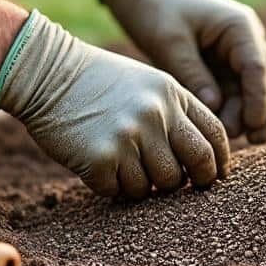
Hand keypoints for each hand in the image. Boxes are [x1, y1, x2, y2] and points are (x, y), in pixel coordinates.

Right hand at [0, 12, 229, 198]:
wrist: (46, 73)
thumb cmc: (98, 82)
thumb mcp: (147, 84)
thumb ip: (175, 114)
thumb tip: (203, 160)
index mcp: (172, 94)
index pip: (215, 134)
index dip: (219, 161)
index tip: (214, 175)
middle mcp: (156, 115)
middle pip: (197, 164)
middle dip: (196, 182)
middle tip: (181, 187)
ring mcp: (129, 137)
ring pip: (159, 185)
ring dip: (146, 185)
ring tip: (126, 168)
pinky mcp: (102, 159)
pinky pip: (122, 191)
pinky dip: (113, 187)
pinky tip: (100, 167)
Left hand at [100, 0, 265, 141]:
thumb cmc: (156, 11)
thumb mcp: (170, 42)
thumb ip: (193, 74)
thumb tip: (215, 109)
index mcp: (239, 27)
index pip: (258, 67)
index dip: (259, 99)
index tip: (251, 125)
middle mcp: (246, 40)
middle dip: (264, 111)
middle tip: (252, 139)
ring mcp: (237, 53)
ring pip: (257, 90)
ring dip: (250, 115)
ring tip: (235, 140)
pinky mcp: (224, 66)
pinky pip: (238, 93)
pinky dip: (236, 111)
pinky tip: (227, 132)